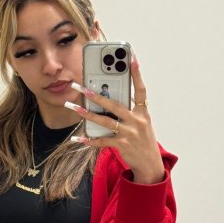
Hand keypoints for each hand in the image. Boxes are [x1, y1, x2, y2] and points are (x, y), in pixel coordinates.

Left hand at [66, 57, 164, 184]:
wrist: (150, 165)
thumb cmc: (143, 142)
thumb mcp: (141, 124)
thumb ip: (128, 112)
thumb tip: (108, 101)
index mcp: (143, 113)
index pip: (140, 90)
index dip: (136, 74)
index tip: (131, 58)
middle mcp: (137, 121)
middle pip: (114, 104)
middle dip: (96, 95)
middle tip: (81, 86)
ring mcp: (130, 133)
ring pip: (105, 121)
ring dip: (87, 114)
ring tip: (73, 107)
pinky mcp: (123, 145)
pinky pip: (102, 141)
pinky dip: (89, 140)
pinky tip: (78, 138)